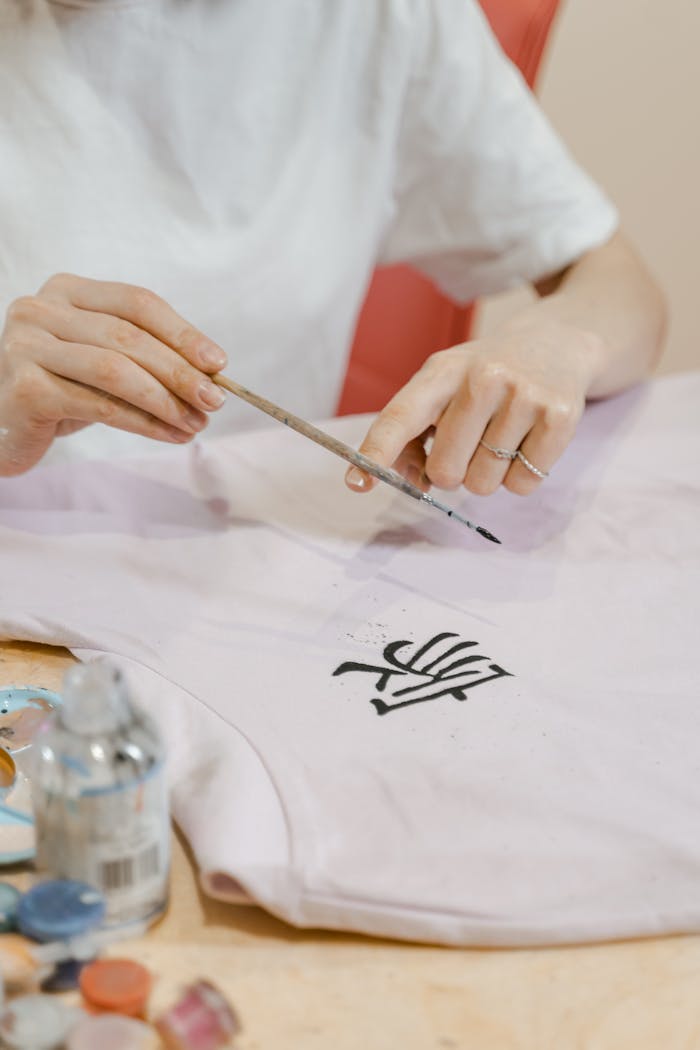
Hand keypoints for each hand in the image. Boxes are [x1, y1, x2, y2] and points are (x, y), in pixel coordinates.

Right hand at [0, 274, 227, 474]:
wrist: (4, 424)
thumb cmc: (63, 387)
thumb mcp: (106, 361)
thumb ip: (147, 356)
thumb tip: (210, 372)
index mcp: (66, 290)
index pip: (136, 302)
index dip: (182, 332)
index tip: (218, 362)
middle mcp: (40, 309)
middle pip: (129, 337)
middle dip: (180, 372)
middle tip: (215, 400)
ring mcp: (26, 346)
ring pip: (115, 371)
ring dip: (165, 401)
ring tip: (196, 422)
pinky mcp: (25, 389)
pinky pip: (98, 405)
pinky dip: (143, 422)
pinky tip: (169, 434)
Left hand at [346, 320, 601, 496]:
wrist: (559, 342)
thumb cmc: (488, 375)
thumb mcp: (446, 386)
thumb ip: (417, 432)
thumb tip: (415, 480)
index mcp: (443, 371)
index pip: (400, 416)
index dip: (376, 453)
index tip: (357, 482)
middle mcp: (482, 378)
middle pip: (446, 470)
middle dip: (453, 472)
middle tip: (471, 444)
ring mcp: (523, 396)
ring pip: (484, 483)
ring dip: (489, 475)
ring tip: (502, 438)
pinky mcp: (559, 417)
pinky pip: (523, 483)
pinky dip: (521, 476)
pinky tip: (526, 442)